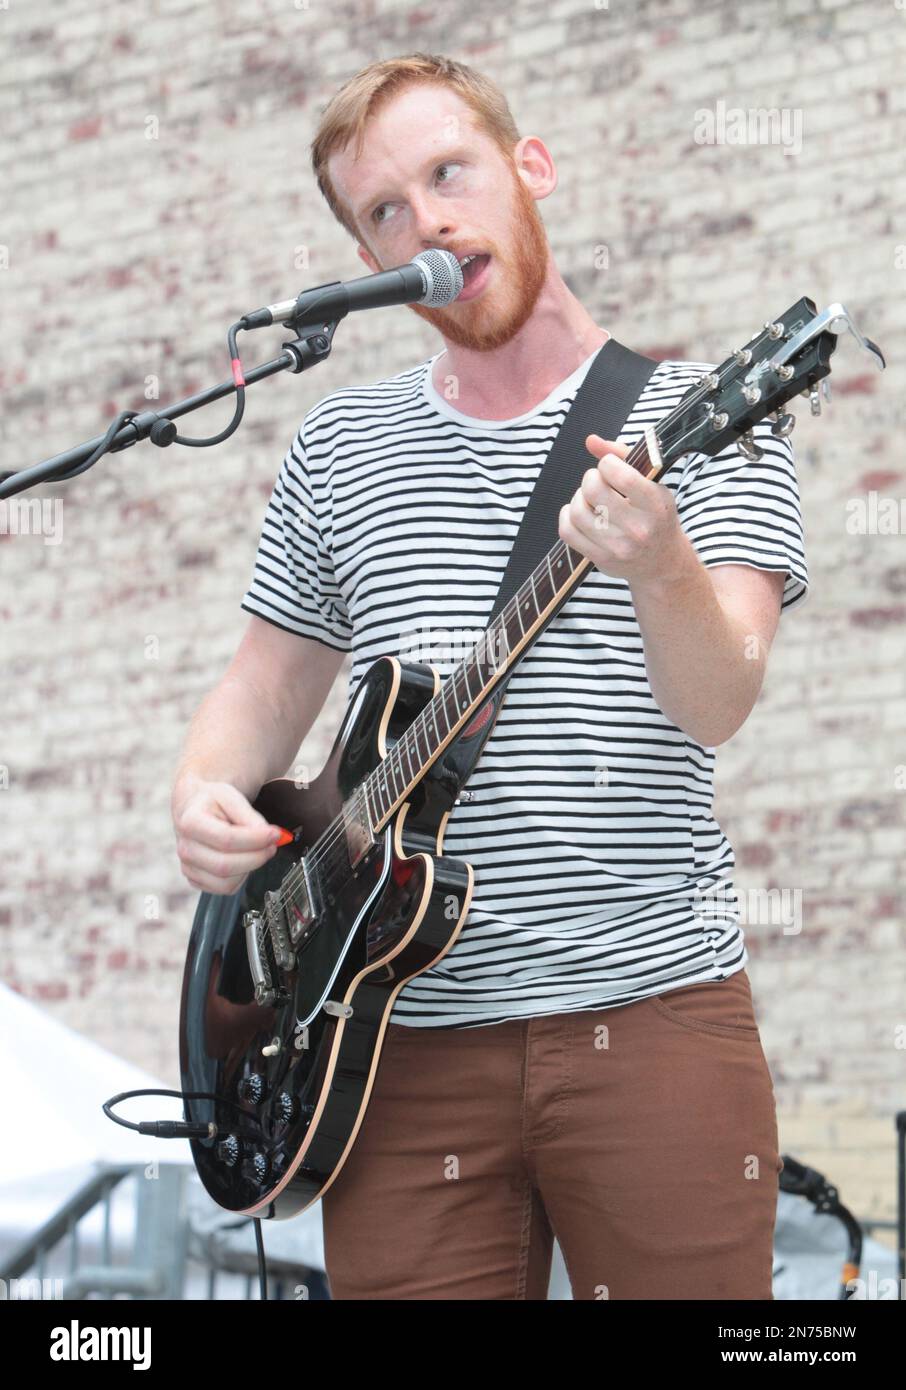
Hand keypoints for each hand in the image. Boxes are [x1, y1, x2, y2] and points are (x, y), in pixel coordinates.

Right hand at [172, 775, 281, 895]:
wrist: (195, 809)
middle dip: (257, 857)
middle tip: (272, 845)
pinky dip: (241, 877)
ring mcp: (188, 867)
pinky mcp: (195, 880)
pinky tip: (242, 859)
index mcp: (190, 822)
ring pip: (227, 882)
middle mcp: (185, 848)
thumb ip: (251, 817)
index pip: (227, 839)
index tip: (275, 834)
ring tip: (256, 850)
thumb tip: (270, 836)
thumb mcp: (232, 797)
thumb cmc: (213, 802)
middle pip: (226, 865)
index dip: (256, 839)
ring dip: (250, 867)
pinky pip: (226, 888)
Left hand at [557, 435, 686, 584]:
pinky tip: (579, 512)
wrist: (662, 562)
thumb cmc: (656, 516)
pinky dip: (567, 515)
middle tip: (598, 481)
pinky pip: (567, 531)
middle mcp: (638, 529)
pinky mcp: (601, 559)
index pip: (621, 476)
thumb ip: (624, 456)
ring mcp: (618, 547)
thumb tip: (590, 440)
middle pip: (593, 491)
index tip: (610, 466)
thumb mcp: (653, 484)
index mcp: (655, 505)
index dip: (607, 463)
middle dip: (591, 478)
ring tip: (590, 498)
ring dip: (578, 497)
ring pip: (577, 510)